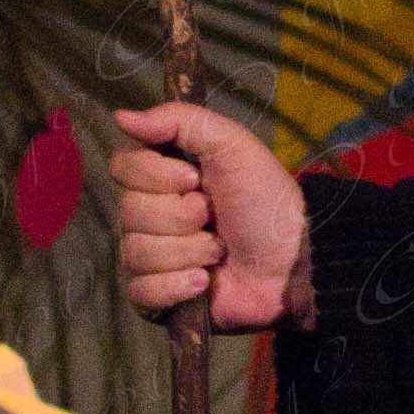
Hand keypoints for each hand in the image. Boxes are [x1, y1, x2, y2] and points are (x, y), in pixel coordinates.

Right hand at [111, 100, 310, 335]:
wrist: (293, 258)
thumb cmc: (266, 198)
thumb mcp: (232, 144)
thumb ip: (180, 120)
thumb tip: (121, 116)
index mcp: (163, 179)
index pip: (122, 168)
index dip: (154, 175)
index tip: (194, 179)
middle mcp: (151, 217)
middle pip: (128, 212)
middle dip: (181, 217)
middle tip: (214, 218)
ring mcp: (154, 258)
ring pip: (136, 252)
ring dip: (188, 251)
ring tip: (219, 252)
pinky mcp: (161, 297)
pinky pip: (140, 291)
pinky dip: (175, 286)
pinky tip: (205, 282)